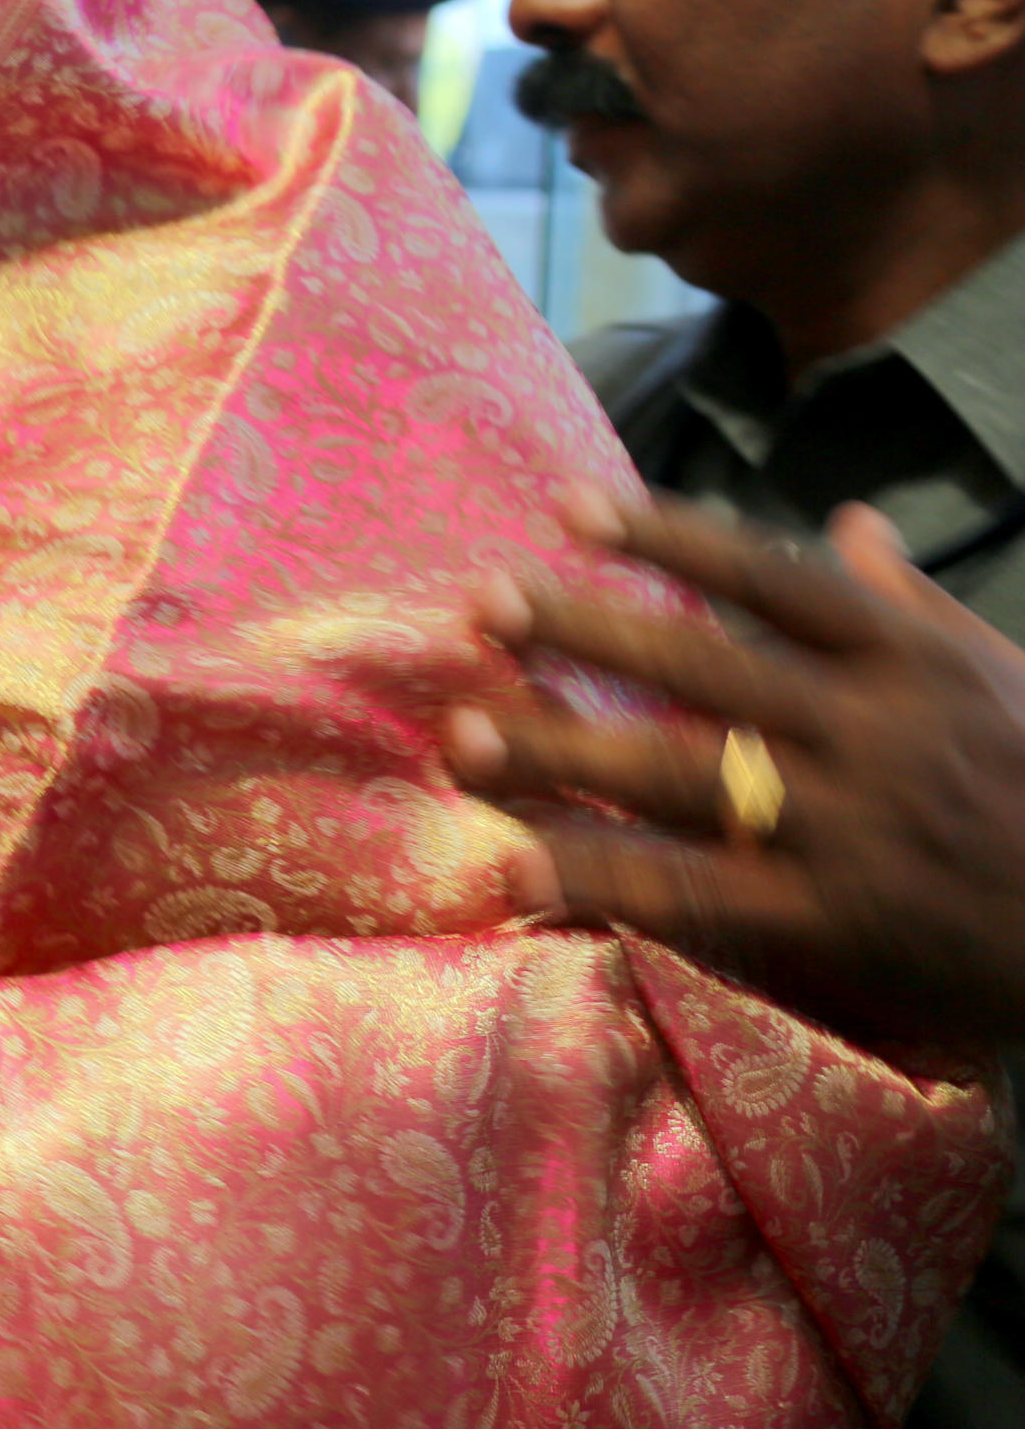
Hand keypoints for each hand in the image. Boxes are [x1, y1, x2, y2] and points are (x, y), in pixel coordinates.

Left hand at [446, 489, 1024, 1045]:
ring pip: (678, 777)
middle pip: (700, 670)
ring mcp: (847, 827)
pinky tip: (519, 864)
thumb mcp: (1005, 675)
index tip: (569, 506)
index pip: (768, 580)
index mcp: (912, 662)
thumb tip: (849, 518)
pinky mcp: (833, 921)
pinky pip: (696, 895)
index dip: (667, 539)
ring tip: (458, 736)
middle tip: (479, 604)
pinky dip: (605, 878)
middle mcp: (870, 731)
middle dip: (583, 633)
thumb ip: (913, 601)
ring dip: (562, 754)